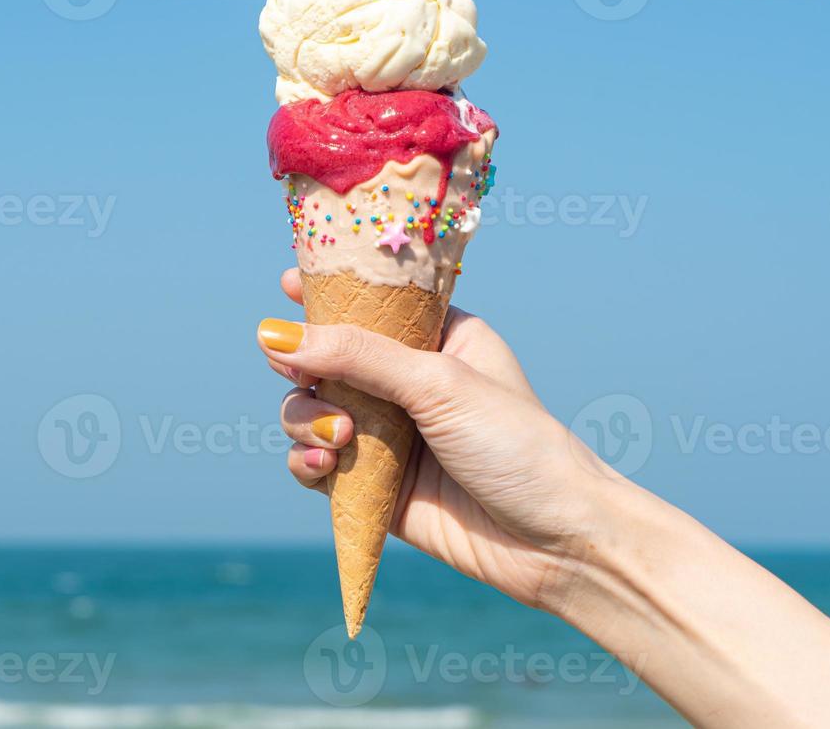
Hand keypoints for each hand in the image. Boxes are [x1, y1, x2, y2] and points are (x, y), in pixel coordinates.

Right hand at [260, 268, 621, 614]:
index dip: (327, 293)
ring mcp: (390, 436)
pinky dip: (307, 462)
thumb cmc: (518, 446)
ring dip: (306, 421)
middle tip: (299, 374)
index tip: (285, 284)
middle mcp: (408, 384)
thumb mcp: (438, 385)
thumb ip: (357, 355)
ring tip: (339, 438)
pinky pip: (317, 466)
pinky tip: (324, 466)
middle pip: (326, 359)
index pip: (373, 304)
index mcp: (438, 340)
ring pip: (311, 412)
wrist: (557, 543)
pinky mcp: (376, 488)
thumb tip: (272, 334)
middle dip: (305, 367)